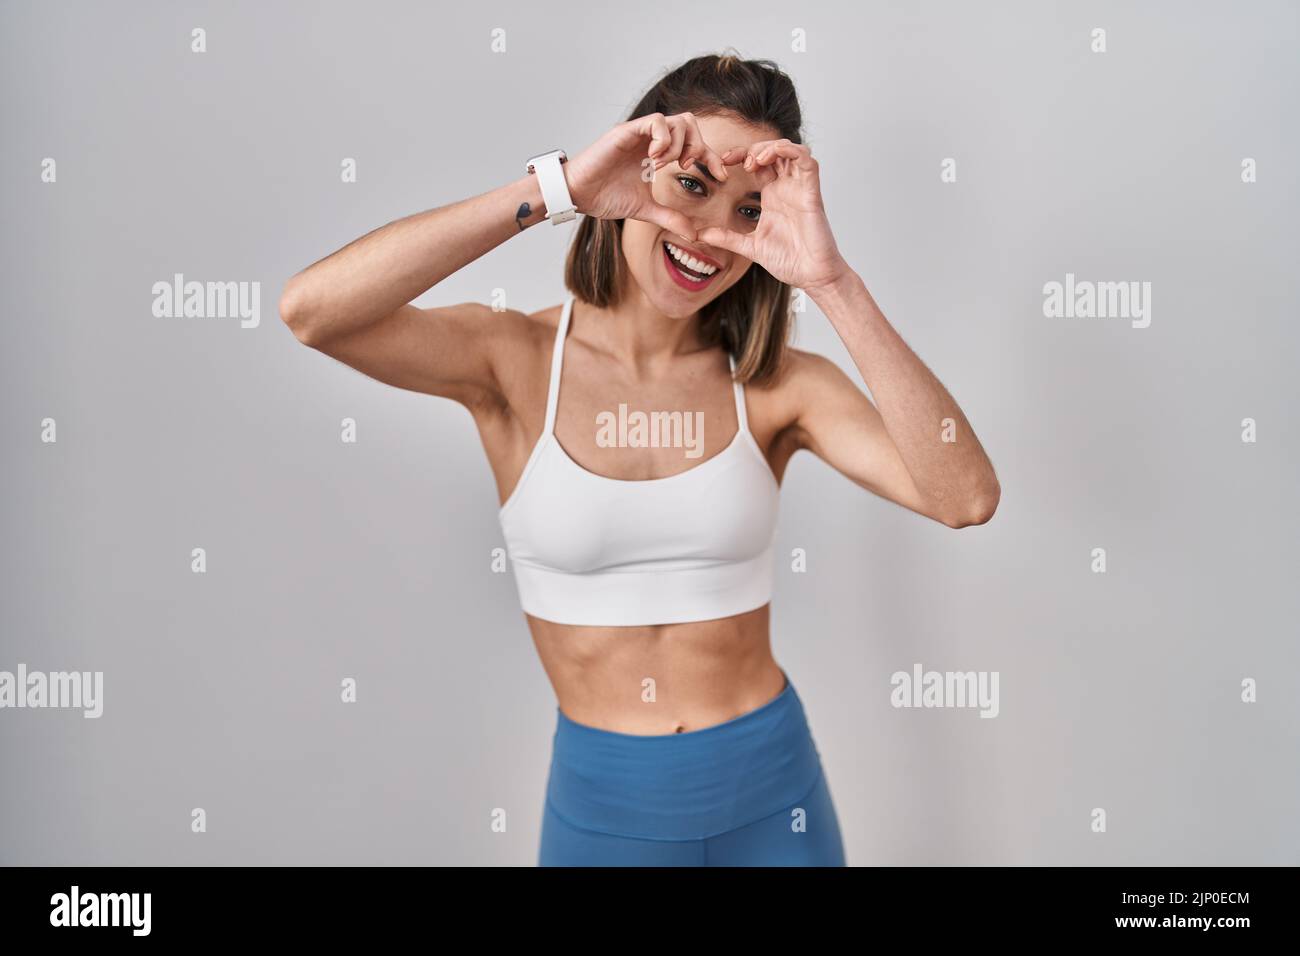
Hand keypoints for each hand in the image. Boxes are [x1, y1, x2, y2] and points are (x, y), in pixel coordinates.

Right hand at [562, 112, 730, 241]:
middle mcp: (650, 139)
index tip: (722, 176)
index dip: (711, 157)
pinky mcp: (626, 131)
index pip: (693, 144)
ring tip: (665, 166)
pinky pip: (655, 122)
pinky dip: (662, 139)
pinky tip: (654, 160)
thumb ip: (670, 217)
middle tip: (690, 166)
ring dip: (678, 144)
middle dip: (698, 145)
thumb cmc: (605, 197)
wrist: (578, 195)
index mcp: (657, 153)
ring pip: (675, 121)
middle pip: (689, 124)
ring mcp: (639, 133)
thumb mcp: (645, 210)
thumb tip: (694, 235)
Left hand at [697, 139, 848, 292]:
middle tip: (734, 160)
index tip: (722, 161)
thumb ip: (726, 238)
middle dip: (752, 148)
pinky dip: (791, 151)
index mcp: (773, 196)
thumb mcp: (749, 247)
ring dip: (771, 147)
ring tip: (753, 160)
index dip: (740, 155)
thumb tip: (700, 236)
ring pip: (791, 150)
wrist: (811, 276)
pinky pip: (807, 162)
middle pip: (772, 151)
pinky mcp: (812, 193)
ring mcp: (800, 189)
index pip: (758, 164)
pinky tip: (771, 157)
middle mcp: (787, 188)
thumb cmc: (789, 261)